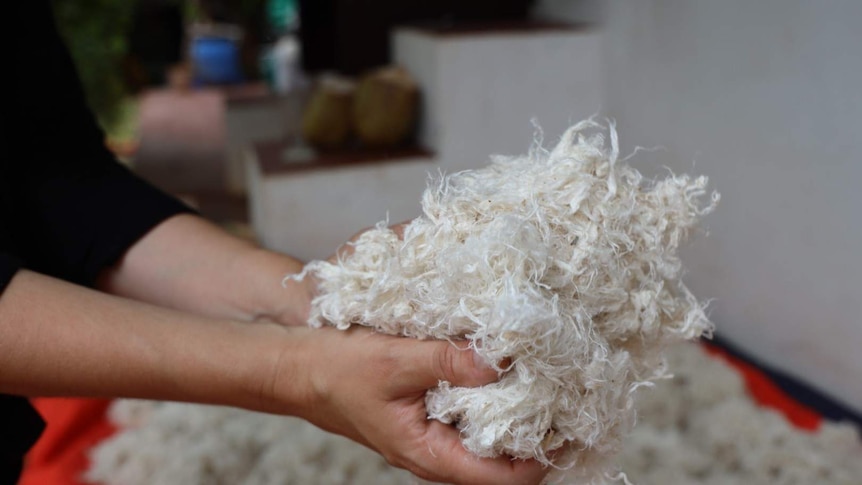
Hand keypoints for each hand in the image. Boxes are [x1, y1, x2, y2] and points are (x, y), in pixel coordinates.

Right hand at [267, 326, 547, 484]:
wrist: (298, 367)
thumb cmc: (337, 370)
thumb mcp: (395, 360)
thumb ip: (447, 361)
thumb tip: (500, 360)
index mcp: (428, 453)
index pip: (500, 477)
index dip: (543, 458)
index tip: (574, 428)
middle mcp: (434, 451)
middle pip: (502, 462)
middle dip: (539, 436)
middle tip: (573, 400)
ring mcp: (432, 434)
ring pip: (489, 439)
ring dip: (519, 417)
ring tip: (551, 384)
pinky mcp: (428, 414)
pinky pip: (472, 417)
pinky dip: (495, 400)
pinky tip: (508, 370)